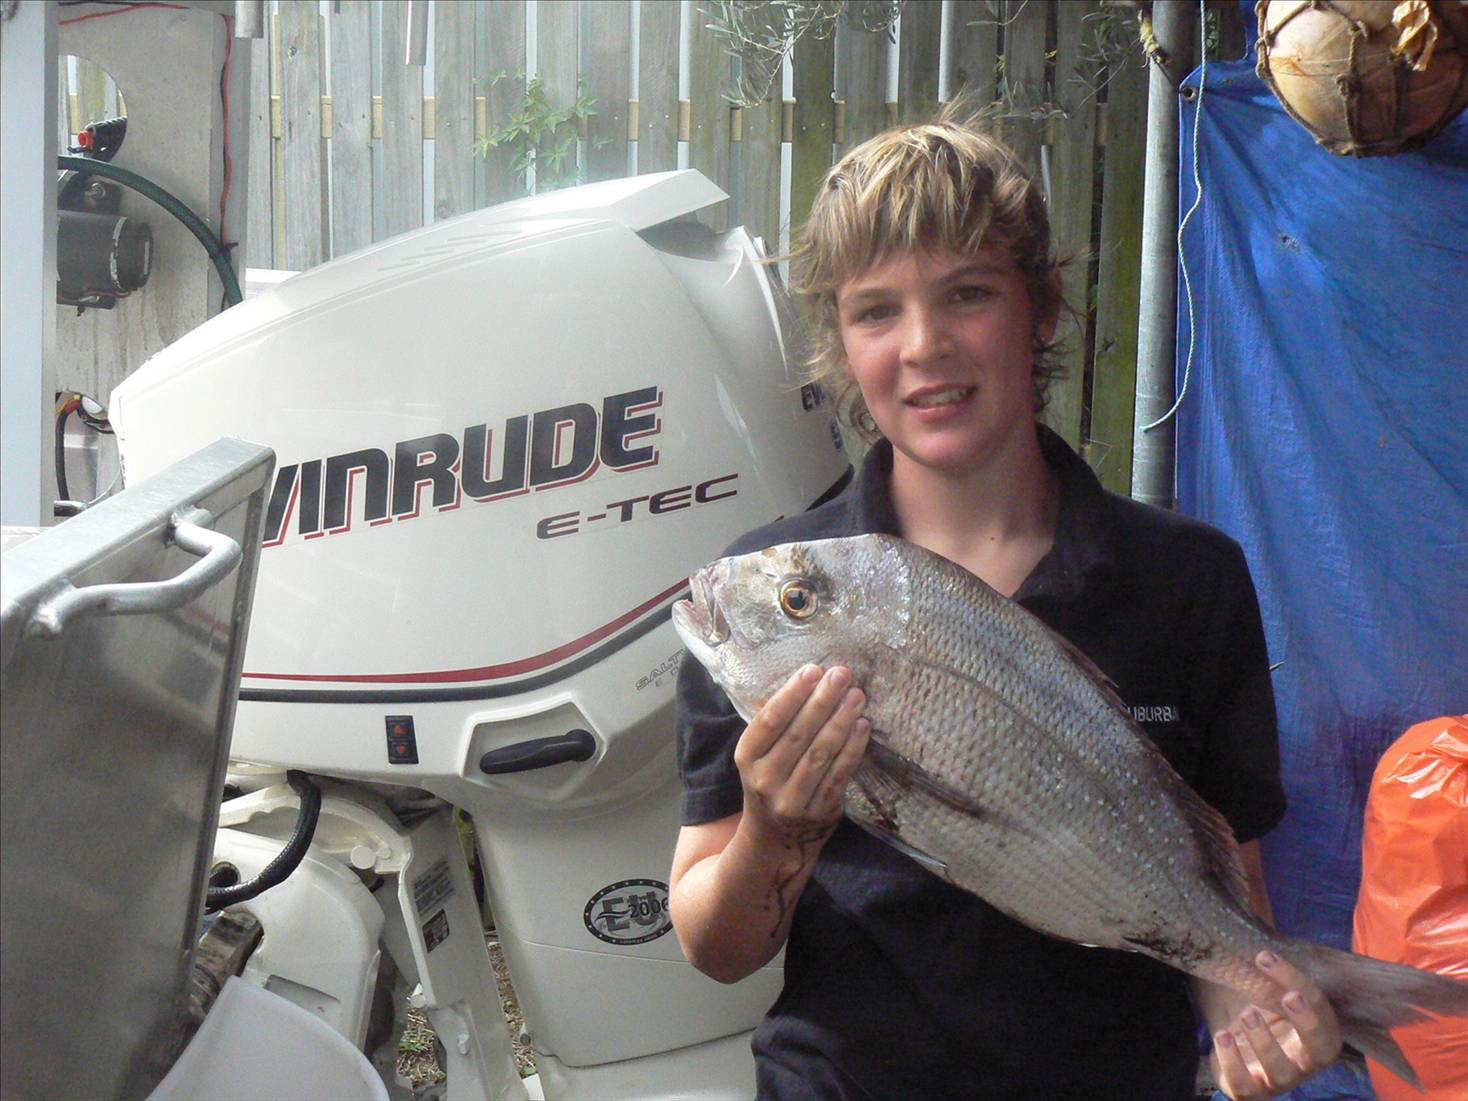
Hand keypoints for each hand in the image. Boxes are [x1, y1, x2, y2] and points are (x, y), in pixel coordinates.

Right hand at [734, 664, 869, 847]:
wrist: (775, 838)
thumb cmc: (771, 780)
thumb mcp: (760, 755)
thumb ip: (779, 725)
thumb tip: (814, 679)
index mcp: (746, 758)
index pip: (769, 721)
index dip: (792, 694)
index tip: (812, 670)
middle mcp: (765, 780)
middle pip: (798, 734)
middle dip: (823, 701)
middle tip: (842, 675)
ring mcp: (792, 799)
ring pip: (821, 753)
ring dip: (842, 721)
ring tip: (857, 696)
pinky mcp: (820, 811)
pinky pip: (840, 774)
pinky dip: (853, 748)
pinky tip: (862, 725)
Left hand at [1210, 951, 1341, 1099]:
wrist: (1232, 1038)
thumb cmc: (1257, 1005)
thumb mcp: (1269, 985)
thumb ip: (1275, 963)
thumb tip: (1253, 897)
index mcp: (1318, 1032)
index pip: (1325, 1013)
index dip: (1304, 987)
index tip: (1267, 957)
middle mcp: (1304, 1060)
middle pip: (1322, 1049)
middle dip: (1307, 1022)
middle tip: (1286, 996)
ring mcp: (1277, 1079)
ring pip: (1282, 1073)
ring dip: (1265, 1042)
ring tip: (1246, 1015)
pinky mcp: (1249, 1090)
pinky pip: (1245, 1087)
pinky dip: (1233, 1064)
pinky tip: (1222, 1037)